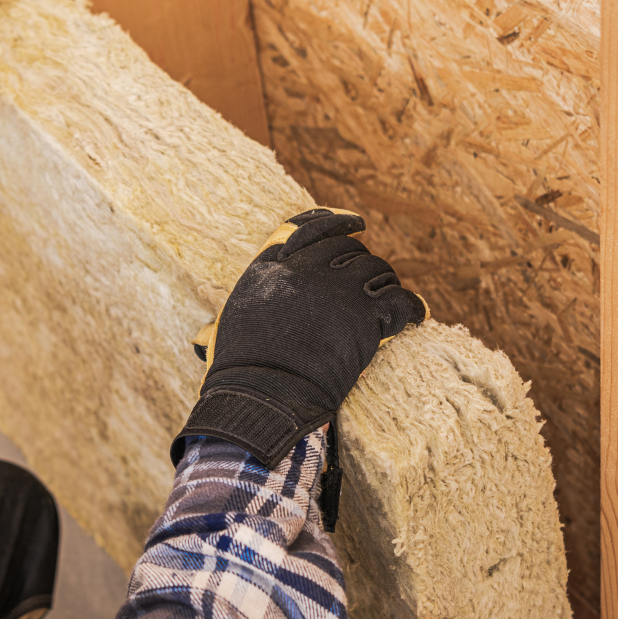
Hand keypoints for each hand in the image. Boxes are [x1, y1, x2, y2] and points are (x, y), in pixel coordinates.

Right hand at [172, 209, 428, 466]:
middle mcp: (304, 269)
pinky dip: (412, 308)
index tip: (355, 223)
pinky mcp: (363, 316)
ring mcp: (336, 289)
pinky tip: (415, 317)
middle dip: (361, 264)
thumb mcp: (227, 329)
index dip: (335, 221)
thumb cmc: (240, 373)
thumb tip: (201, 338)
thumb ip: (233, 317)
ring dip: (384, 286)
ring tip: (388, 304)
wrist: (262, 396)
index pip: (307, 227)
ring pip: (376, 270)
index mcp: (270, 267)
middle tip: (370, 284)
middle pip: (348, 249)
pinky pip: (400, 300)